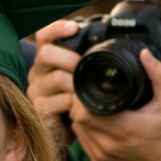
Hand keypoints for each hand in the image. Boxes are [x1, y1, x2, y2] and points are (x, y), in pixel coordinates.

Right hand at [27, 20, 81, 145]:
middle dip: (70, 58)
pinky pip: (59, 101)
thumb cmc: (78, 102)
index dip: (56, 29)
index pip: (44, 35)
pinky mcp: (39, 110)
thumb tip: (123, 46)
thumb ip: (89, 62)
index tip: (74, 28)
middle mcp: (38, 73)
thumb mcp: (83, 78)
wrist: (68, 132)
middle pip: (46, 53)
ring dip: (77, 82)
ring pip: (56, 77)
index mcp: (48, 60)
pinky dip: (75, 103)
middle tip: (85, 67)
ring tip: (88, 90)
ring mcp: (36, 91)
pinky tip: (81, 106)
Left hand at [68, 48, 160, 160]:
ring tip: (91, 106)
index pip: (84, 110)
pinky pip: (82, 142)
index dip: (81, 97)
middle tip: (89, 94)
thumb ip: (159, 76)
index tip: (89, 87)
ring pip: (77, 130)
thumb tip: (144, 55)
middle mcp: (108, 145)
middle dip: (79, 104)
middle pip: (77, 118)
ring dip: (80, 117)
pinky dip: (84, 131)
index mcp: (123, 129)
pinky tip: (94, 122)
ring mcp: (101, 156)